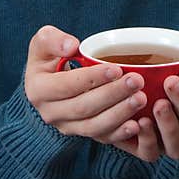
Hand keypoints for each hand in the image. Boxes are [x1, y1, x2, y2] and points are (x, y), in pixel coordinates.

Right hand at [24, 25, 144, 143]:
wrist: (50, 81)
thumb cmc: (51, 56)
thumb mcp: (44, 41)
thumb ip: (52, 40)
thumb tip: (71, 47)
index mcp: (38, 90)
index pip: (66, 86)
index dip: (92, 78)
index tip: (116, 69)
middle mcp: (50, 113)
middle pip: (83, 108)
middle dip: (112, 94)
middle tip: (137, 81)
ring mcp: (67, 126)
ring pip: (94, 126)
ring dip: (120, 113)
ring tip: (141, 98)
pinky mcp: (82, 134)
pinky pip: (102, 138)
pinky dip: (120, 134)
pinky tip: (136, 125)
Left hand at [118, 56, 178, 162]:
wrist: (119, 96)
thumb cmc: (149, 78)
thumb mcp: (166, 66)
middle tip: (171, 82)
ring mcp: (167, 142)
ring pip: (176, 145)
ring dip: (169, 124)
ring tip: (158, 104)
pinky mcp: (146, 150)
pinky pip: (150, 152)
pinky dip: (147, 138)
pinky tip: (141, 122)